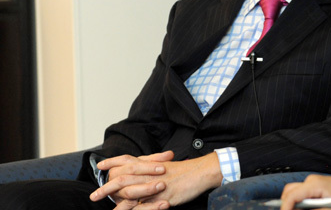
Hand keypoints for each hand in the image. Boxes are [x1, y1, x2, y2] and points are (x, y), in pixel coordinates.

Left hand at [89, 151, 222, 209]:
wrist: (202, 171)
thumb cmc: (187, 169)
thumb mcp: (168, 165)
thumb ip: (155, 166)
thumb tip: (145, 168)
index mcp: (151, 164)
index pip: (127, 160)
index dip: (113, 162)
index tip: (100, 166)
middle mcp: (150, 174)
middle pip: (123, 178)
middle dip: (106, 187)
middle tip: (94, 196)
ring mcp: (155, 186)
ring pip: (130, 193)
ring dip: (115, 201)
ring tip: (105, 208)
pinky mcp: (162, 197)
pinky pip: (144, 206)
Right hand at [280, 174, 330, 209]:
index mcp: (315, 184)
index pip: (291, 195)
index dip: (285, 208)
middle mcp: (311, 181)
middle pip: (289, 192)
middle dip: (286, 205)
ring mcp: (312, 182)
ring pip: (294, 193)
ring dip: (293, 204)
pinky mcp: (315, 187)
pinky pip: (301, 194)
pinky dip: (300, 204)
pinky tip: (305, 209)